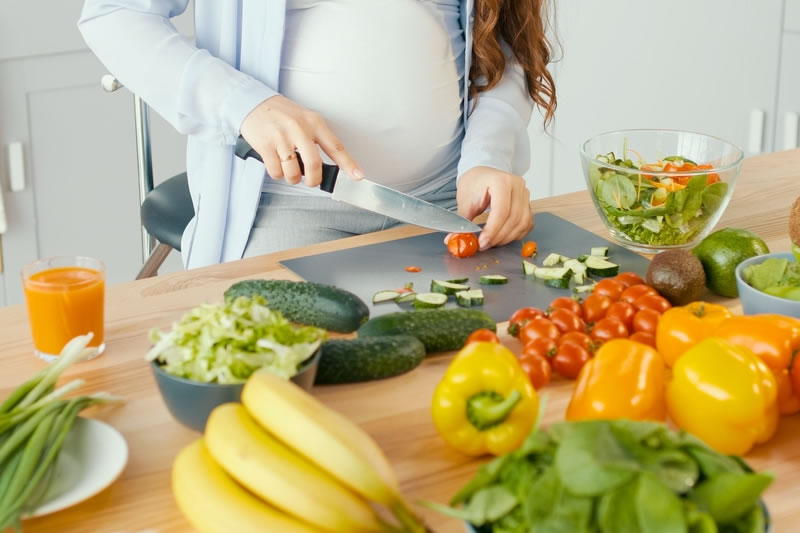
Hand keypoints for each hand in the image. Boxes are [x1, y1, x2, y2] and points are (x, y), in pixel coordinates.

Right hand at [240, 95, 362, 186]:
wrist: (252, 102)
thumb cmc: (281, 115)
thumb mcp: (305, 119)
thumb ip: (317, 139)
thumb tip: (326, 166)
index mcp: (314, 123)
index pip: (336, 146)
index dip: (348, 164)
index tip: (358, 176)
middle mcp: (299, 129)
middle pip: (314, 165)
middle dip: (313, 180)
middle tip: (310, 180)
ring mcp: (281, 137)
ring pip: (293, 172)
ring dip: (292, 178)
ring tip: (289, 170)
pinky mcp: (265, 145)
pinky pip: (275, 171)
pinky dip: (277, 174)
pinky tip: (276, 164)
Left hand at [453, 166, 533, 249]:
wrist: (482, 176)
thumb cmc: (474, 184)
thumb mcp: (464, 200)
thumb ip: (463, 221)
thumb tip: (455, 239)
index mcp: (501, 181)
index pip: (501, 210)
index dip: (493, 230)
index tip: (482, 242)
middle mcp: (517, 186)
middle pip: (513, 218)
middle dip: (498, 237)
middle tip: (484, 246)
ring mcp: (525, 194)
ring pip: (522, 223)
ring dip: (507, 238)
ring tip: (491, 242)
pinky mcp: (528, 204)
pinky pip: (526, 224)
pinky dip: (515, 235)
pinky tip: (502, 238)